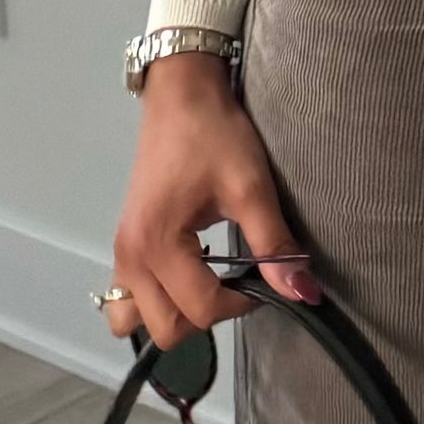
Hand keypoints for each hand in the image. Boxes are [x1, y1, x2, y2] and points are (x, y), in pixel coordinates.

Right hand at [104, 51, 320, 353]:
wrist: (181, 95)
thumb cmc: (215, 136)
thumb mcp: (251, 189)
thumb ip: (274, 246)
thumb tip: (303, 292)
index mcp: (157, 245)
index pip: (200, 310)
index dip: (240, 305)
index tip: (261, 276)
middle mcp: (130, 257)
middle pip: (165, 328)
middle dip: (205, 316)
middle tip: (232, 282)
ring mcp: (120, 253)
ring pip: (133, 321)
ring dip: (171, 315)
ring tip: (202, 285)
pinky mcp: (122, 245)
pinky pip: (125, 297)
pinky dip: (153, 300)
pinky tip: (184, 273)